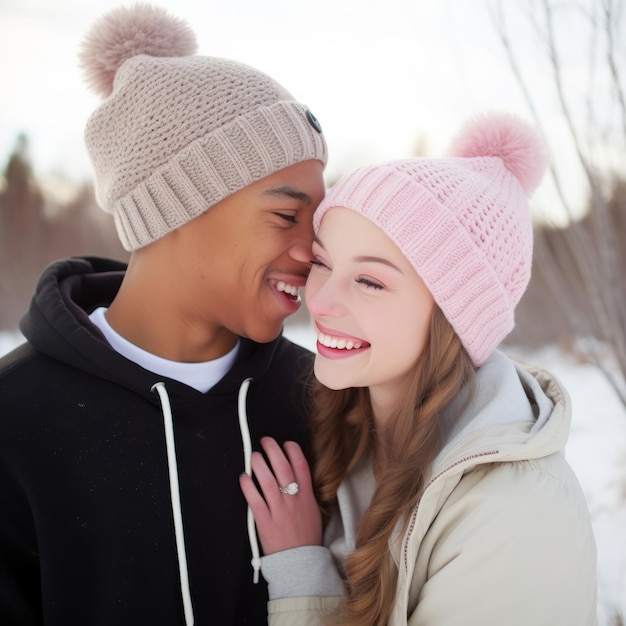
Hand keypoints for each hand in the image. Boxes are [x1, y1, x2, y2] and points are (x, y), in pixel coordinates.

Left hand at [239, 437, 321, 554]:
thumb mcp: (313, 510)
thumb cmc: (306, 535)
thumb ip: (305, 492)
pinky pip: (255, 500)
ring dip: (259, 465)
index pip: (301, 466)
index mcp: (307, 496)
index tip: (286, 443)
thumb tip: (296, 474)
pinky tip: (243, 477)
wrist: (300, 562)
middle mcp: (293, 500)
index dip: (293, 451)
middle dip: (274, 450)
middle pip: (283, 468)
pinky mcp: (265, 522)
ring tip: (253, 455)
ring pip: (268, 481)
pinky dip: (248, 487)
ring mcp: (279, 510)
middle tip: (266, 441)